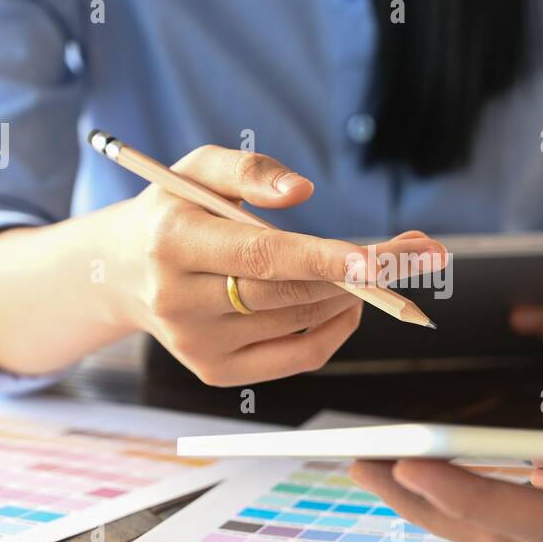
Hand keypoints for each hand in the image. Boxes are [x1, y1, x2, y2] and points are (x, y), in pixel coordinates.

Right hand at [109, 145, 446, 385]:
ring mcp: (195, 345)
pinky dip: (334, 330)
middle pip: (289, 292)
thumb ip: (249, 170)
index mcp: (171, 242)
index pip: (261, 256)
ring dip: (347, 295)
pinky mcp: (214, 373)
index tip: (377, 259)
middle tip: (417, 252)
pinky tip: (346, 302)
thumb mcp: (198, 169)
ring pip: (299, 322)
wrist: (125, 270)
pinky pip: (296, 358)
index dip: (323, 258)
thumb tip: (302, 190)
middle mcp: (177, 301)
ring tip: (370, 269)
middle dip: (358, 272)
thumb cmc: (177, 209)